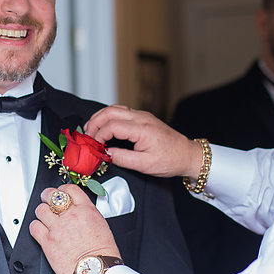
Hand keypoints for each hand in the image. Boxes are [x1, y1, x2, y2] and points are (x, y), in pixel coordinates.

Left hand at [30, 185, 119, 273]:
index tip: (60, 192)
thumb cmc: (102, 253)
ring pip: (40, 210)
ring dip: (42, 212)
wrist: (96, 270)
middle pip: (51, 196)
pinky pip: (34, 227)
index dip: (62, 189)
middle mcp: (70, 216)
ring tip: (44, 216)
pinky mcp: (48, 242)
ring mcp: (57, 228)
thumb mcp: (101, 225)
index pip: (69, 189)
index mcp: (86, 210)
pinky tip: (40, 229)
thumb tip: (79, 212)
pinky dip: (35, 227)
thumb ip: (87, 215)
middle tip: (46, 198)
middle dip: (47, 195)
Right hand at [85, 105, 202, 179]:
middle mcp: (141, 118)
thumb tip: (105, 154)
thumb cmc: (169, 160)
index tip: (93, 146)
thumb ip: (122, 158)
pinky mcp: (143, 117)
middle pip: (110, 111)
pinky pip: (121, 111)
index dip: (99, 135)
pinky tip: (104, 127)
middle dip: (94, 122)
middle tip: (86, 136)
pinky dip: (109, 117)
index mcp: (142, 129)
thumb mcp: (144, 165)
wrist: (187, 155)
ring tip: (91, 130)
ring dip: (100, 117)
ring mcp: (142, 115)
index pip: (112, 126)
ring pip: (114, 108)